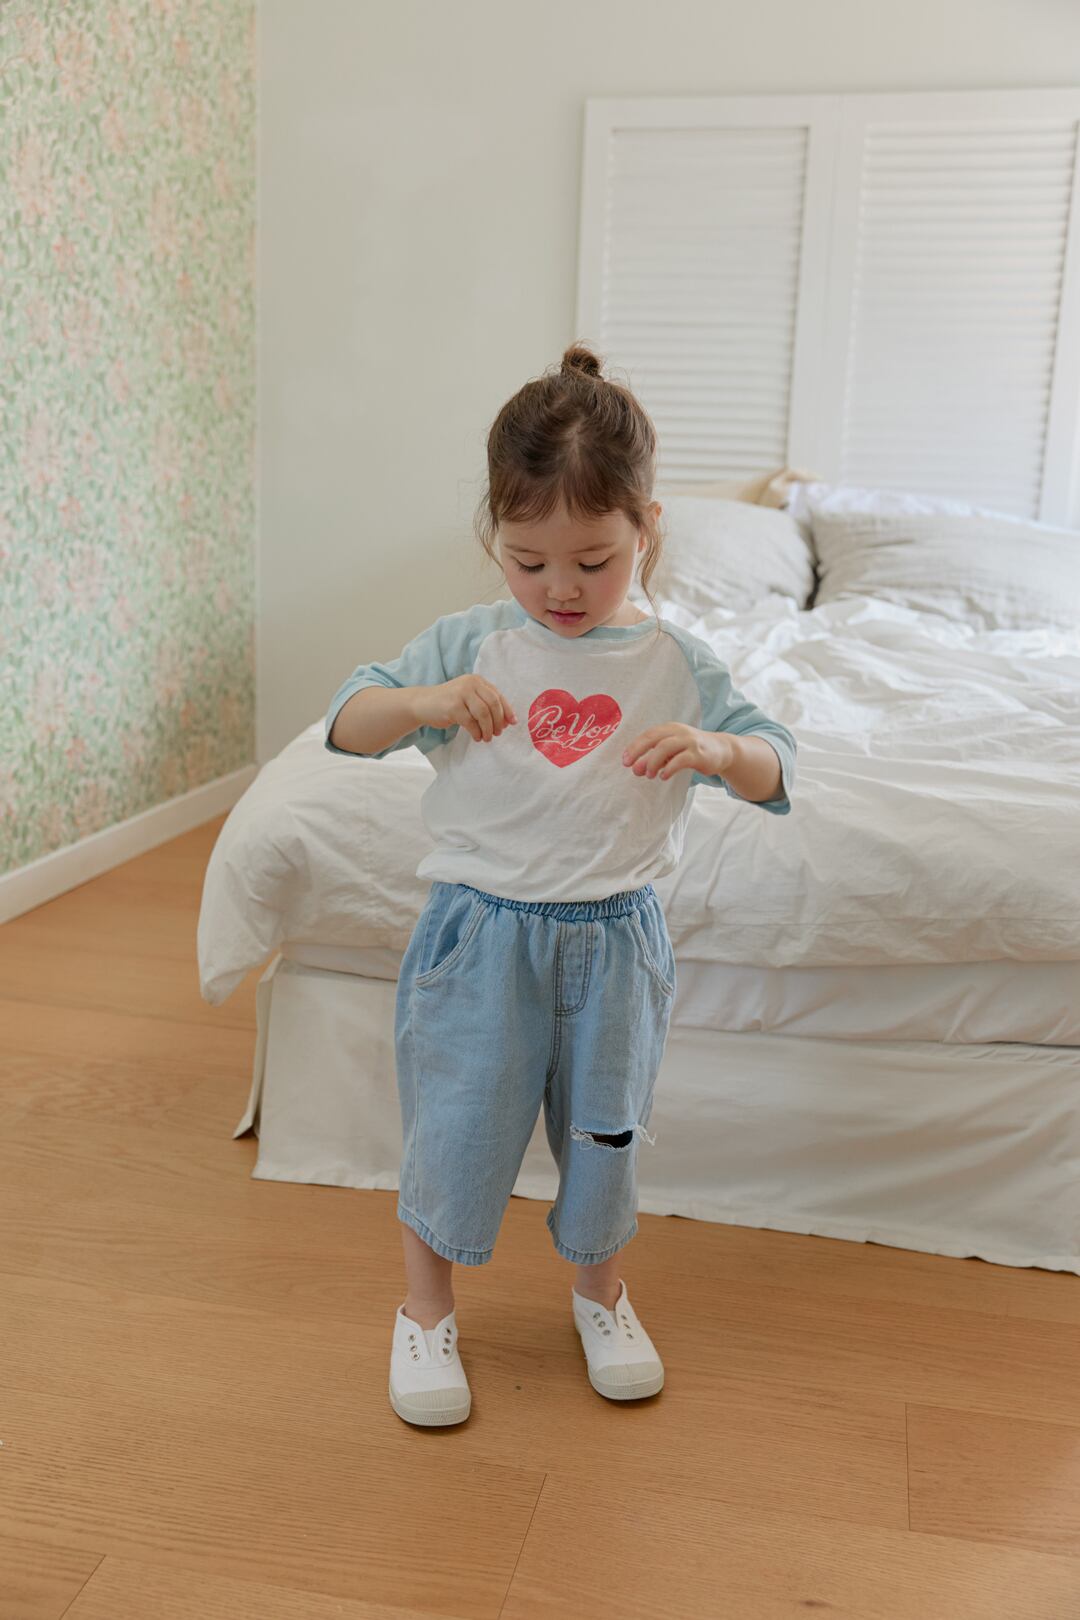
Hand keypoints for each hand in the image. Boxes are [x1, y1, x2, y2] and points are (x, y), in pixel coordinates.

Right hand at [413, 676, 517, 742]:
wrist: (422, 703)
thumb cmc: (449, 703)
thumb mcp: (469, 699)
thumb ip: (486, 705)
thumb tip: (507, 721)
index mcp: (477, 681)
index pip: (497, 695)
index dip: (507, 710)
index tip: (512, 723)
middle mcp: (470, 684)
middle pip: (493, 704)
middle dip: (498, 721)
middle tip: (498, 733)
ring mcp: (461, 694)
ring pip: (483, 714)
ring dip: (488, 728)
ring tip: (487, 737)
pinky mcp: (453, 706)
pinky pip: (471, 722)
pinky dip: (476, 732)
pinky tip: (476, 737)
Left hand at [622, 723, 736, 781]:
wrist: (722, 750)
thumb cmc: (692, 750)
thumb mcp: (672, 750)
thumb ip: (655, 757)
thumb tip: (636, 768)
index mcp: (670, 729)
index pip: (648, 735)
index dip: (634, 747)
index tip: (625, 761)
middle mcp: (678, 732)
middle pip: (654, 738)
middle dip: (639, 752)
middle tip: (631, 767)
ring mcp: (689, 742)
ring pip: (665, 747)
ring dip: (653, 762)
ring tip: (648, 775)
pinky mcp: (698, 754)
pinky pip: (680, 760)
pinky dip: (669, 768)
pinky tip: (663, 776)